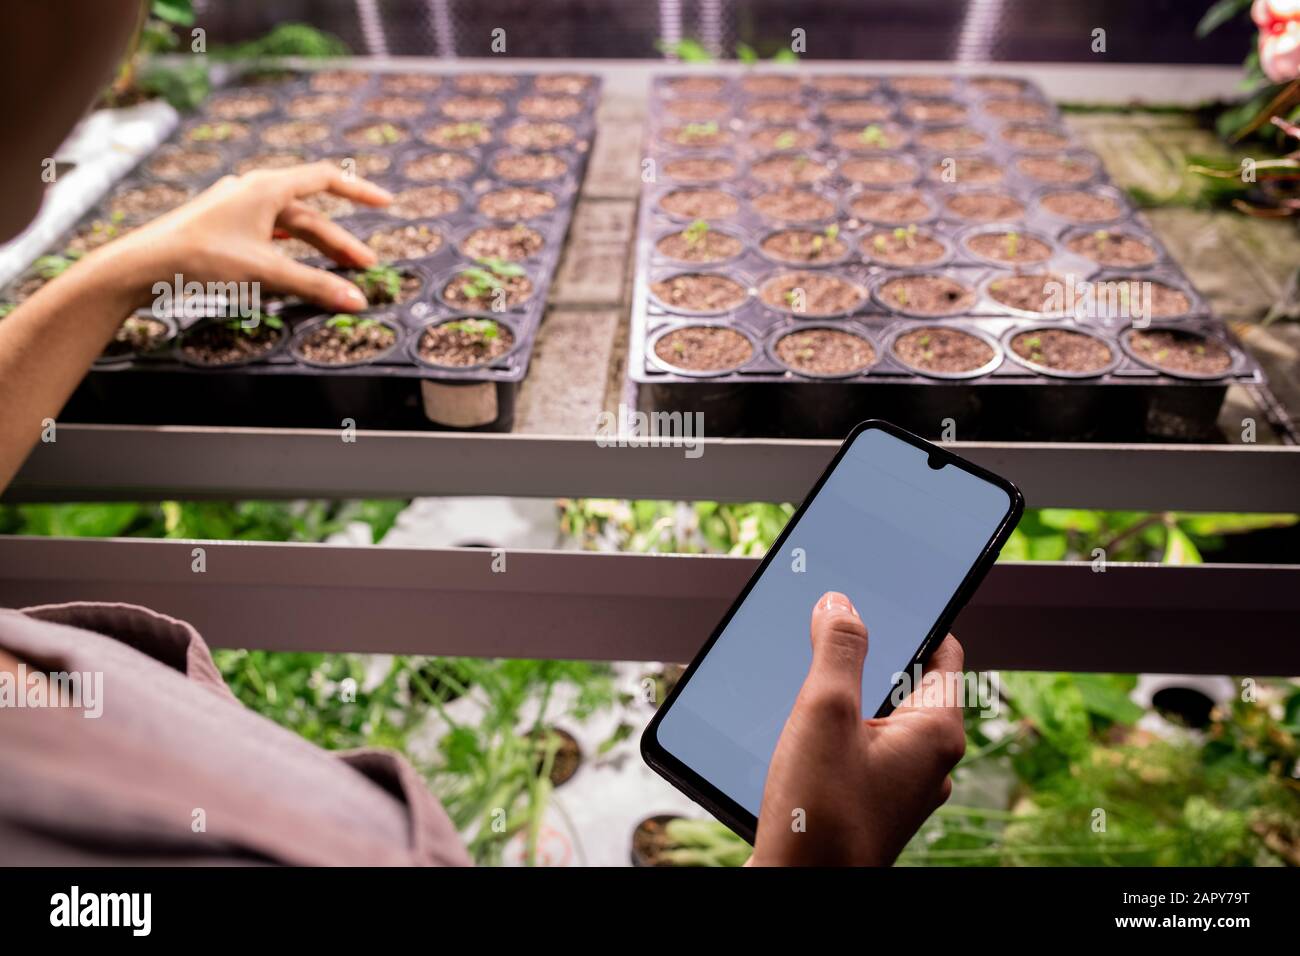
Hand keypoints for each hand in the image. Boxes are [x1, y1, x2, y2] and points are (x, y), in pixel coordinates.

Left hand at [107, 161, 392, 311]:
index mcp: (266, 187)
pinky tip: (298, 264)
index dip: (360, 191)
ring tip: (340, 272)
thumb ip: (315, 285)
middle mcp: (253, 192)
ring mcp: (236, 209)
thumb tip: (358, 301)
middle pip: (309, 215)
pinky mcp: (224, 228)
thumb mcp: (266, 272)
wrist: (142, 265)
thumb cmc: (201, 259)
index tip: (387, 203)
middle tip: (365, 267)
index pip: (326, 179)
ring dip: (316, 251)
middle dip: (340, 242)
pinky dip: (291, 252)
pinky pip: (269, 237)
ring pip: (289, 229)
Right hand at [749, 591, 966, 865]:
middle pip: (906, 680)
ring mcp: (899, 785)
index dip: (915, 614)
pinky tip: (796, 729)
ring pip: (878, 716)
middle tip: (829, 631)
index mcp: (937, 732)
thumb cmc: (820, 817)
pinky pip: (859, 747)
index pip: (944, 649)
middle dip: (868, 654)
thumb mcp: (825, 711)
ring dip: (845, 694)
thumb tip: (842, 605)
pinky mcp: (869, 802)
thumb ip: (838, 648)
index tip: (883, 592)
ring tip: (805, 681)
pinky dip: (834, 730)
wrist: (798, 889)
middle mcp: (927, 761)